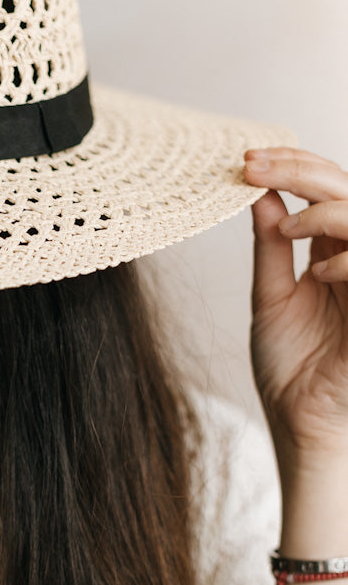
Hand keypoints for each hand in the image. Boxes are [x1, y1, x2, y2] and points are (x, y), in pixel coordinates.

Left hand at [244, 146, 347, 471]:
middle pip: (346, 188)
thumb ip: (270, 248)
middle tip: (255, 166)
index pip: (322, 190)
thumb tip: (259, 194)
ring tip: (287, 231)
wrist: (304, 425)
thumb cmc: (290, 369)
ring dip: (326, 212)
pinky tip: (319, 275)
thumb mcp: (270, 299)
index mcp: (330, 252)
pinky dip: (347, 260)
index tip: (246, 160)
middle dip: (300, 169)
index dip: (290, 167)